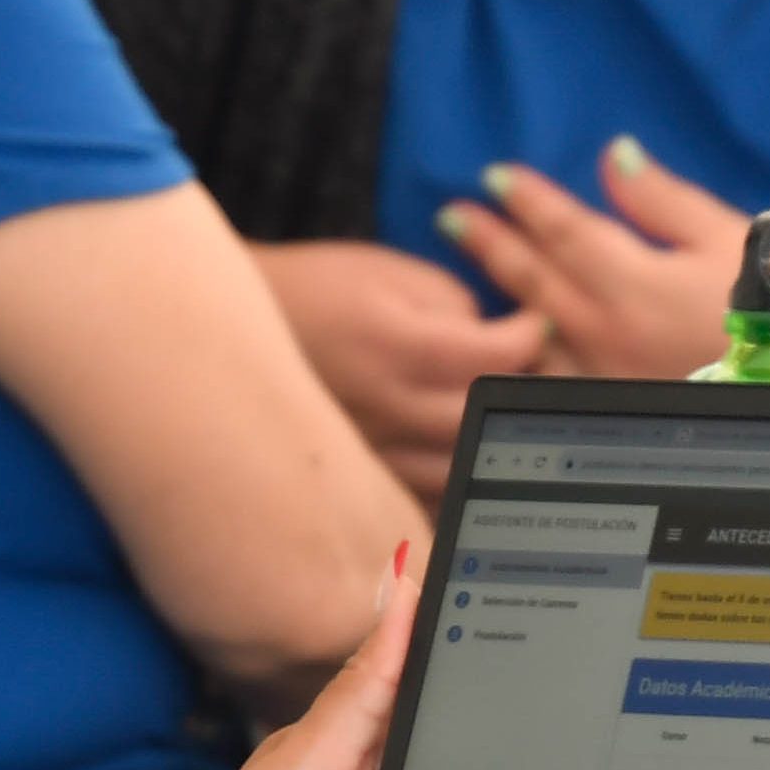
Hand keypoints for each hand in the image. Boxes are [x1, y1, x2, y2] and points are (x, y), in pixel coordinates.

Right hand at [255, 240, 545, 499]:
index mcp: (392, 345)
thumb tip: (504, 346)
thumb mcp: (391, 273)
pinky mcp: (359, 477)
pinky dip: (455, 479)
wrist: (233, 332)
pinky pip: (424, 497)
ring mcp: (369, 451)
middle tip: (527, 368)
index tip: (535, 323)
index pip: (491, 355)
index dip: (528, 336)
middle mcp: (381, 407)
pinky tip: (466, 450)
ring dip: (491, 440)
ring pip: (459, 469)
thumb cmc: (320, 291)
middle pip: (482, 417)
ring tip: (498, 408)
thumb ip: (456, 305)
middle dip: (517, 390)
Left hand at [437, 136, 758, 380]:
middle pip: (533, 278)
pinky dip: (517, 360)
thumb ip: (659, 199)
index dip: (528, 200)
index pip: (564, 230)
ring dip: (493, 299)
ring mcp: (601, 377)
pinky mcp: (608, 411)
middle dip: (491, 242)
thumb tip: (614, 155)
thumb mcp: (724, 236)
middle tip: (453, 215)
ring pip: (528, 335)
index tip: (496, 176)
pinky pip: (547, 384)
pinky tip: (497, 346)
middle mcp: (605, 331)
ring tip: (462, 277)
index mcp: (632, 281)